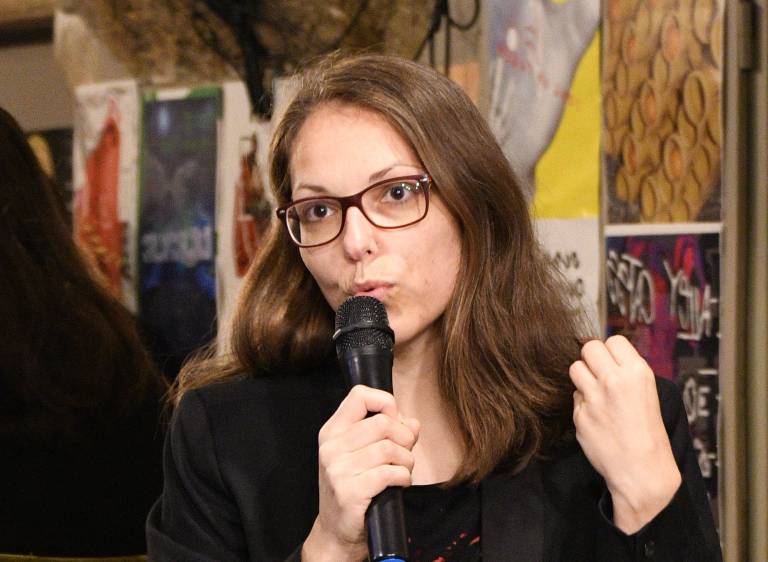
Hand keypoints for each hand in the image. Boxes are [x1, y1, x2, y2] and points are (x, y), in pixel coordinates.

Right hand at [302, 385, 419, 561]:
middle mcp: (331, 447)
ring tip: (403, 470)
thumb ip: (388, 433)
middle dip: (404, 438)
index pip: (359, 395)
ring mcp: (338, 470)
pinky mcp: (350, 492)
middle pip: (382, 422)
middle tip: (404, 454)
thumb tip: (412, 423)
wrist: (336, 531)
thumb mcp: (365, 455)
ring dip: (407, 460)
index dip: (385, 402)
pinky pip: (391, 473)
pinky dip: (404, 477)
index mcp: (332, 431)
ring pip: (390, 448)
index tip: (394, 420)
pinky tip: (400, 483)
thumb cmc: (354, 488)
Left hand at [569, 336, 680, 533]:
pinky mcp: (580, 414)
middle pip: (589, 347)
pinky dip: (582, 403)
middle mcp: (614, 380)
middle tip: (599, 373)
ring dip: (582, 377)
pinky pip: (574, 397)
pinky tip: (596, 417)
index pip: (613, 340)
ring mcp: (595, 397)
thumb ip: (626, 372)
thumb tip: (605, 353)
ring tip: (595, 392)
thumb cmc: (648, 433)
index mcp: (637, 372)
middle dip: (592, 359)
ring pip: (575, 368)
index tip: (612, 362)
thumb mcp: (647, 393)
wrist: (642, 471)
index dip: (611, 351)